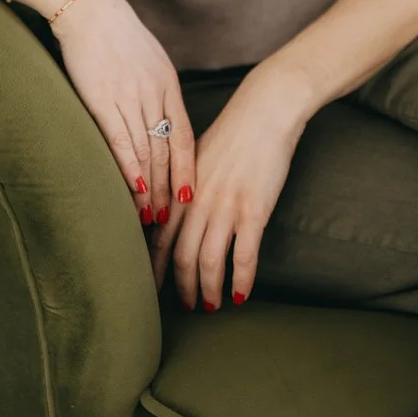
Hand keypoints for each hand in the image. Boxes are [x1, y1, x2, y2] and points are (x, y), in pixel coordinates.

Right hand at [50, 0, 195, 226]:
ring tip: (152, 217)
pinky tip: (134, 191)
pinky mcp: (101, 99)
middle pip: (168, 151)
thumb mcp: (150, 58)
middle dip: (171, 189)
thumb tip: (160, 119)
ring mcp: (129, 97)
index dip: (189, 169)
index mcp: (168, 83)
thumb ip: (158, 89)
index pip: (185, 136)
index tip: (192, 197)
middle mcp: (153, 93)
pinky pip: (120, 141)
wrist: (89, 7)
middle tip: (172, 220)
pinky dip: (129, 170)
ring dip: (151, 189)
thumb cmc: (117, 32)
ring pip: (146, 152)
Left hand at [146, 65, 308, 309]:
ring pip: (209, 261)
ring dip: (209, 290)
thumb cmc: (234, 131)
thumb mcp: (197, 155)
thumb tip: (172, 210)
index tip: (152, 288)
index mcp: (182, 188)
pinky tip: (241, 295)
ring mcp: (226, 206)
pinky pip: (244, 256)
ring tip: (212, 305)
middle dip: (181, 286)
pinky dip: (241, 280)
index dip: (155, 267)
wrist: (265, 111)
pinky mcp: (254, 210)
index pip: (160, 237)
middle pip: (181, 256)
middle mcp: (198, 201)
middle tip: (185, 305)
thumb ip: (183, 185)